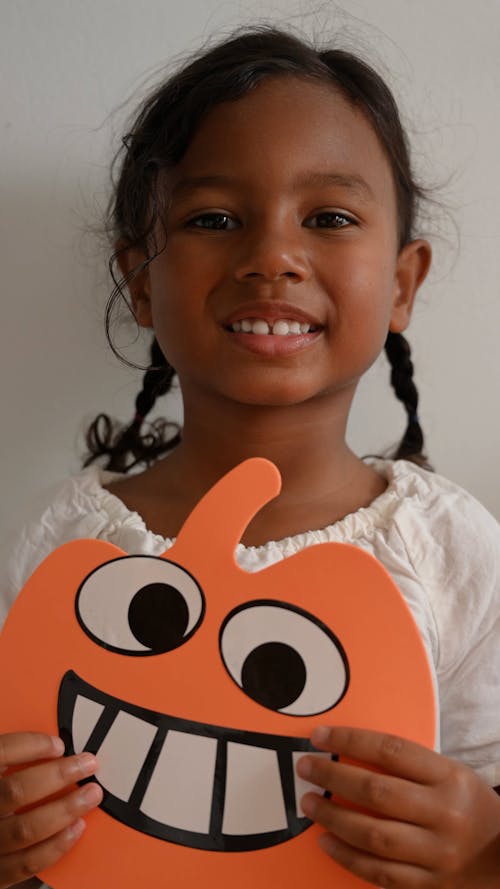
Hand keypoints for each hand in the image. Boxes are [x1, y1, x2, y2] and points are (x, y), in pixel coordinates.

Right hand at [0, 732, 101, 888]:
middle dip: (57, 775)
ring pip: (25, 828)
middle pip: (15, 791)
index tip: (58, 745)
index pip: (1, 753)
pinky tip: (77, 827)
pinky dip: (56, 845)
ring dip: (64, 809)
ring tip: (91, 795)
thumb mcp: (3, 777)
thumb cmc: (2, 797)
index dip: (30, 746)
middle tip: (87, 764)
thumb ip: (14, 763)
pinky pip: (27, 862)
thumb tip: (54, 746)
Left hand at [297, 726, 499, 888]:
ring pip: (375, 836)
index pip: (392, 750)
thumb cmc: (465, 804)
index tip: (319, 735)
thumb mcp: (449, 773)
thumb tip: (348, 750)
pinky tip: (326, 842)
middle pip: (378, 792)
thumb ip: (407, 765)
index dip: (351, 740)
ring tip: (308, 804)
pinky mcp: (430, 884)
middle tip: (306, 768)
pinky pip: (380, 873)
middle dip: (333, 777)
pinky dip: (348, 858)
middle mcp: (444, 813)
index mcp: (449, 777)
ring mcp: (437, 853)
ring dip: (334, 818)